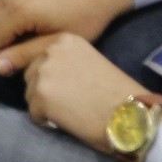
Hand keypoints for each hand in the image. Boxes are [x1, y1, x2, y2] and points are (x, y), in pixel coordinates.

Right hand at [0, 0, 132, 60]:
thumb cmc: (83, 20)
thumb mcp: (54, 42)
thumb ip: (23, 55)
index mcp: (18, 6)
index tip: (12, 67)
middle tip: (19, 56)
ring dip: (3, 29)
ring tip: (25, 40)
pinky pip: (2, 2)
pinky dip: (8, 15)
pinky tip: (27, 22)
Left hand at [5, 32, 150, 154]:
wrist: (131, 114)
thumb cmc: (116, 92)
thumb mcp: (89, 62)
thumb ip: (64, 62)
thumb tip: (42, 74)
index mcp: (64, 39)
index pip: (38, 55)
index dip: (50, 76)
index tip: (66, 87)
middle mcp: (50, 51)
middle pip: (30, 74)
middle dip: (44, 89)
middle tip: (69, 102)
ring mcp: (44, 73)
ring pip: (29, 94)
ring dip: (44, 105)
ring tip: (70, 111)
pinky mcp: (41, 97)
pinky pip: (33, 114)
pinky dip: (46, 121)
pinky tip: (69, 121)